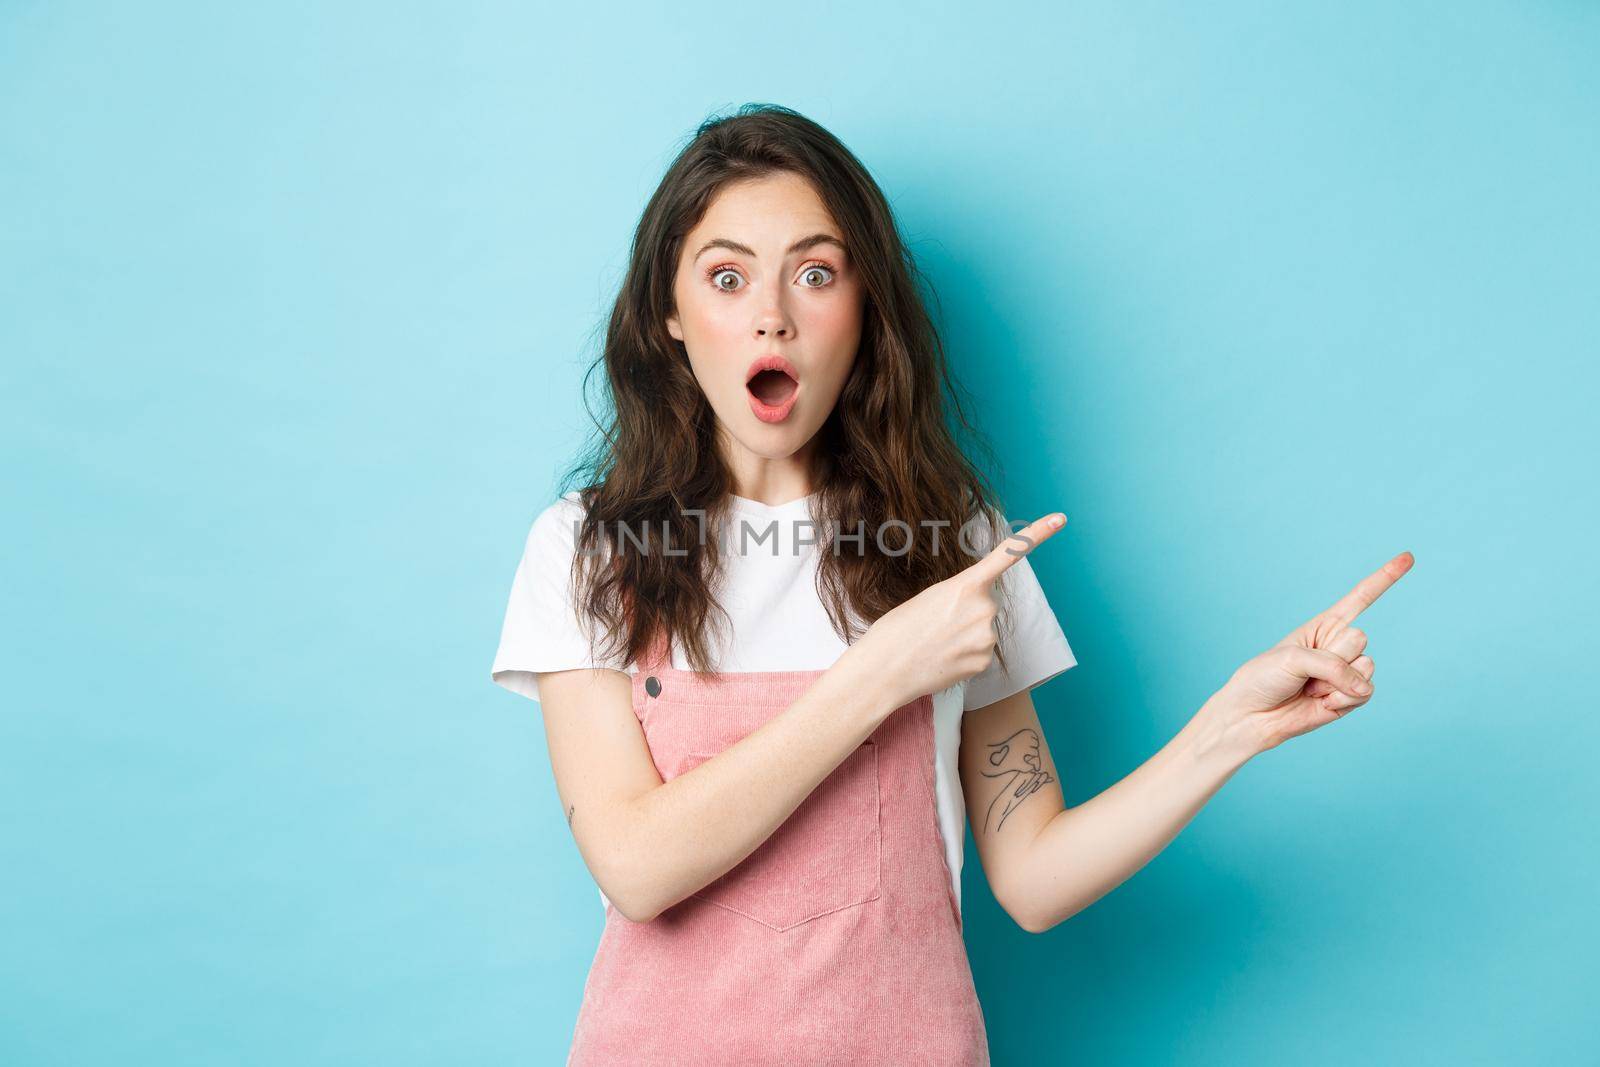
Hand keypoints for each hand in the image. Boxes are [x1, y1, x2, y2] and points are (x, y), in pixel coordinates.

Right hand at [851, 512, 1066, 708]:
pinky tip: (943, 659)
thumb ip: (958, 597)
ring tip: (935, 644)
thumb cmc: (896, 631)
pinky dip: (965, 656)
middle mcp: (983, 608)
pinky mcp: (984, 662)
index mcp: (965, 585)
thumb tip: (973, 613)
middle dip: (967, 612)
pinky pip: (981, 653)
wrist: (884, 671)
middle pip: (986, 604)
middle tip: (936, 625)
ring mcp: (986, 637)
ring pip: (984, 630)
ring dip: (966, 636)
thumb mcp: (926, 599)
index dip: (1037, 534)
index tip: (1060, 518)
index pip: (1008, 554)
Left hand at [1208, 551, 1414, 754]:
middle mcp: (1340, 645)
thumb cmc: (1265, 678)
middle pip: (1360, 638)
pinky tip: (1321, 703)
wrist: (1252, 715)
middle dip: (1333, 656)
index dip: (1386, 577)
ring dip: (1335, 681)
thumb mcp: (1294, 658)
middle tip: (1305, 670)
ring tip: (1309, 687)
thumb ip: (1335, 667)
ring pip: (1367, 666)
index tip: (1409, 557)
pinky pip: (1365, 692)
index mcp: (1325, 625)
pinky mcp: (1350, 697)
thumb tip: (1365, 687)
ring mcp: (1347, 672)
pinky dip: (1342, 699)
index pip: (1361, 598)